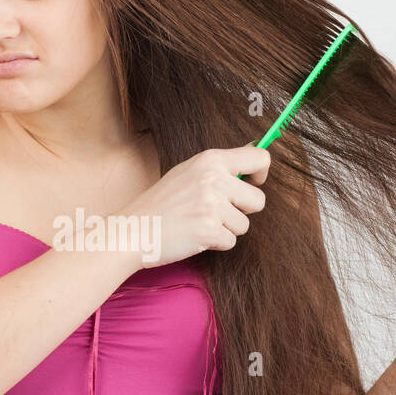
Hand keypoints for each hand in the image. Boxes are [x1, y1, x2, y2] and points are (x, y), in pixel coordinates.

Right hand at [122, 143, 270, 267]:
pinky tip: (194, 235)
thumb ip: (219, 166)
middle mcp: (214, 178)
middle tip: (215, 212)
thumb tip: (255, 151)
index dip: (262, 173)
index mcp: (210, 160)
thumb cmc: (160, 204)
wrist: (133, 230)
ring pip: (244, 224)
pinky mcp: (210, 229)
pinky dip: (215, 243)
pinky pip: (231, 241)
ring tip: (198, 223)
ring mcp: (212, 204)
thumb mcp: (188, 172)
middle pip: (258, 200)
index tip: (253, 184)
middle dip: (242, 211)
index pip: (258, 157)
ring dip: (226, 229)